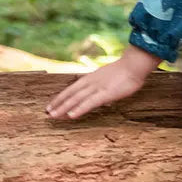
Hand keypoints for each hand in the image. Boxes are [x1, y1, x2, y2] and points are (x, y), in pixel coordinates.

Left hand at [46, 45, 160, 119]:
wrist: (134, 65)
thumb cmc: (125, 71)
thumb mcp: (109, 78)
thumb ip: (101, 86)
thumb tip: (100, 96)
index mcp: (91, 78)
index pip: (71, 89)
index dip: (60, 97)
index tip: (51, 105)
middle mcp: (90, 82)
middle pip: (71, 94)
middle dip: (58, 104)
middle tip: (47, 113)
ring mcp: (97, 88)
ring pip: (76, 99)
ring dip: (64, 108)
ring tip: (53, 116)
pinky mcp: (105, 93)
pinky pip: (89, 103)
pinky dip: (79, 109)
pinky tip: (71, 115)